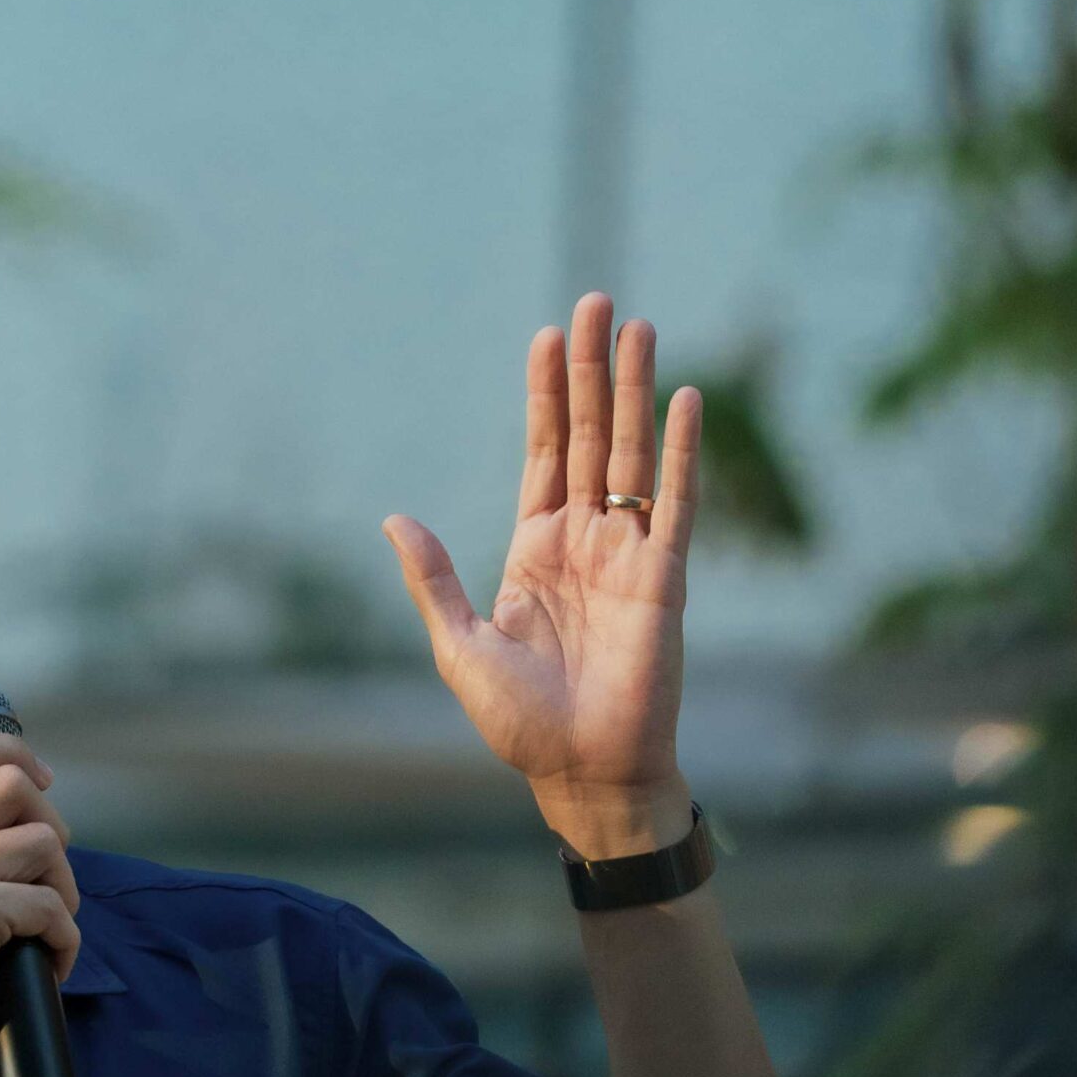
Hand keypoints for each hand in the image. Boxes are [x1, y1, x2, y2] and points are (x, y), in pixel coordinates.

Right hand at [0, 731, 80, 1076]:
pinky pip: (51, 905)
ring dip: (64, 894)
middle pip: (13, 784)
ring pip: (44, 843)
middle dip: (52, 831)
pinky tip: (46, 968)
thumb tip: (26, 804)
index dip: (10, 752)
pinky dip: (65, 942)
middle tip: (48, 885)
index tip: (42, 783)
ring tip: (44, 936)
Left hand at [383, 293, 698, 840]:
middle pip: (590, 436)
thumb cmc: (521, 723)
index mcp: (535, 550)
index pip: (544, 453)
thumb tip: (392, 516)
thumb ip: (434, 578)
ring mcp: (628, 555)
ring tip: (638, 327)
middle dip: (593, 370)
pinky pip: (676, 503)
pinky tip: (684, 399)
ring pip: (631, 455)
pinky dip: (681, 452)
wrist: (581, 774)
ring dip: (635, 391)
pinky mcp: (665, 579)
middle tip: (599, 301)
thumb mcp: (461, 645)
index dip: (546, 395)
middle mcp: (585, 541)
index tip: (548, 335)